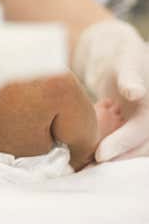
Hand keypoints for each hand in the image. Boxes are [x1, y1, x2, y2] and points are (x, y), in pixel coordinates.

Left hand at [74, 19, 148, 160]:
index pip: (142, 131)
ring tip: (81, 171)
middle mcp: (148, 119)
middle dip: (114, 160)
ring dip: (107, 161)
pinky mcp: (123, 128)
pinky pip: (114, 144)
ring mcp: (136, 125)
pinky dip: (100, 152)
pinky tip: (80, 161)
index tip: (100, 154)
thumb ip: (130, 76)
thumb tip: (136, 93)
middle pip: (137, 148)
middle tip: (86, 170)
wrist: (113, 54)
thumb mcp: (126, 60)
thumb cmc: (121, 53)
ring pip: (126, 150)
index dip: (123, 144)